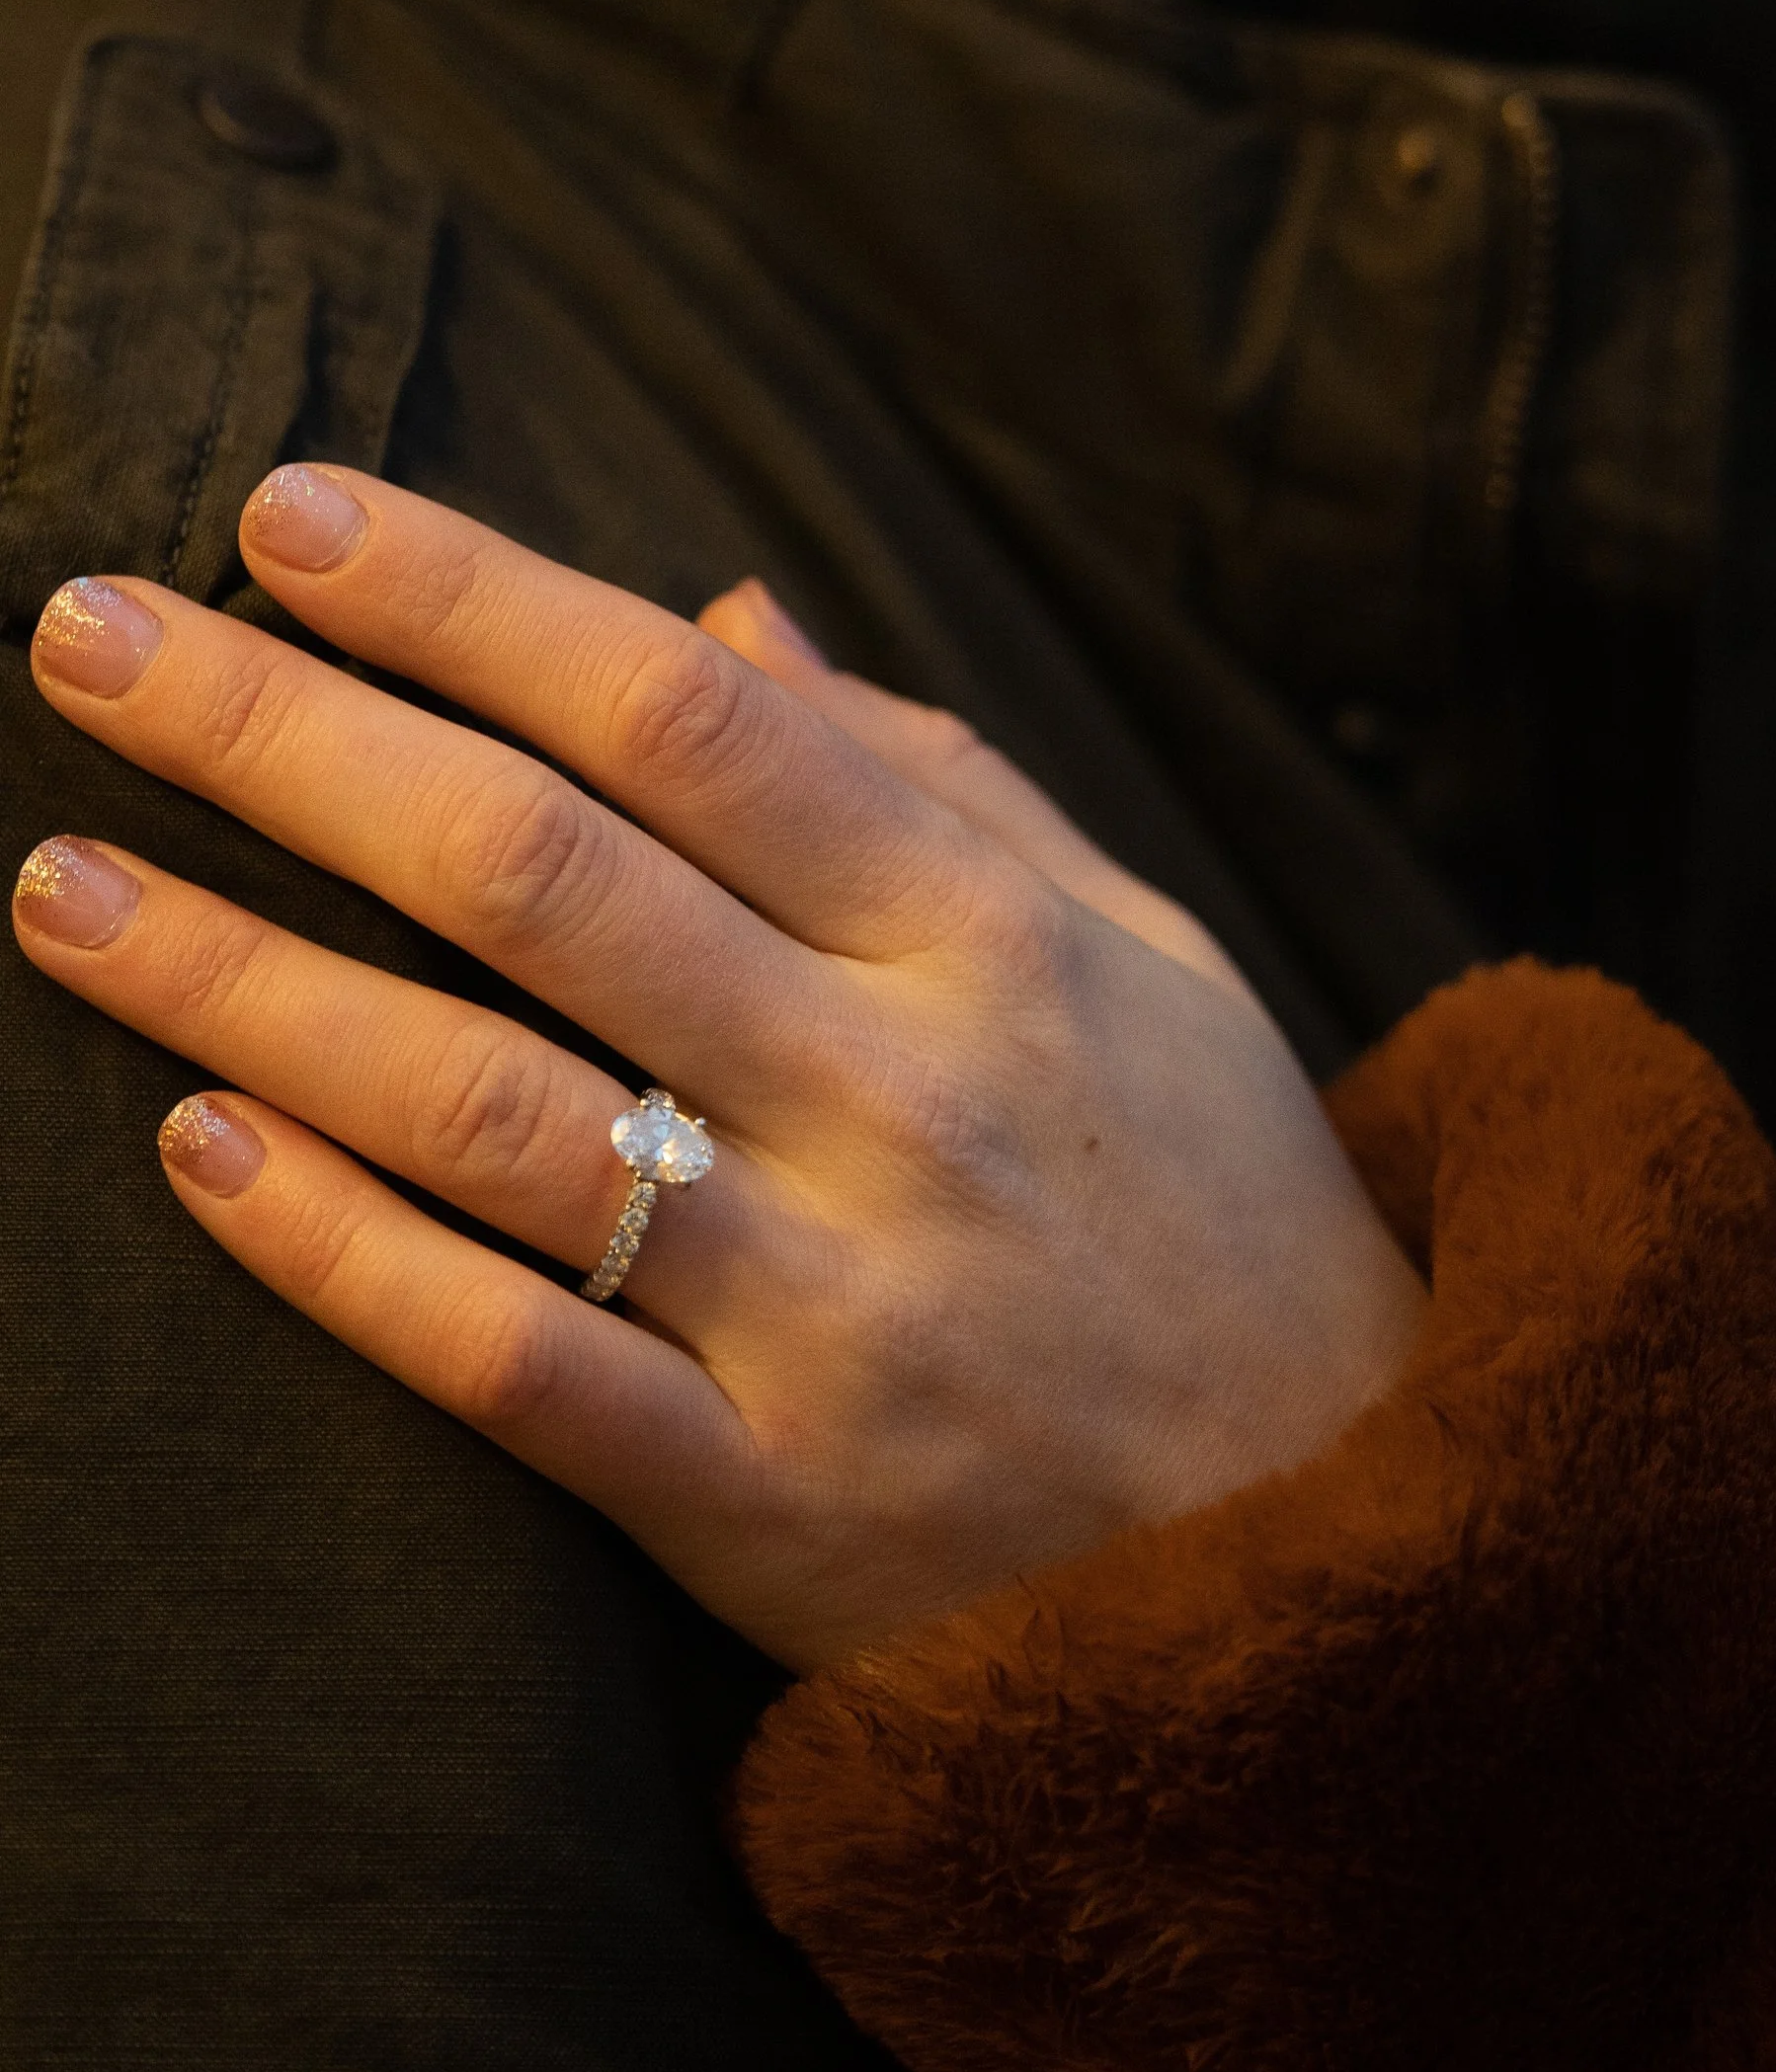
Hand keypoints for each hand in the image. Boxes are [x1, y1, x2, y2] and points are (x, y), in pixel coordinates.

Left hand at [11, 472, 1425, 1670]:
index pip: (681, 713)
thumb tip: (725, 615)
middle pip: (543, 873)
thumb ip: (937, 778)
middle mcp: (907, 1090)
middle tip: (82, 636)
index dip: (467, 598)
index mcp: (992, 930)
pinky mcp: (771, 1508)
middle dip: (289, 738)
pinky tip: (189, 1146)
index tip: (279, 512)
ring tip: (58, 880)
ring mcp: (836, 1304)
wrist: (1349, 1559)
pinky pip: (516, 1367)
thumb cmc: (1219, 1209)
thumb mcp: (1141, 952)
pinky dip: (341, 1256)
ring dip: (243, 978)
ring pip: (486, 1107)